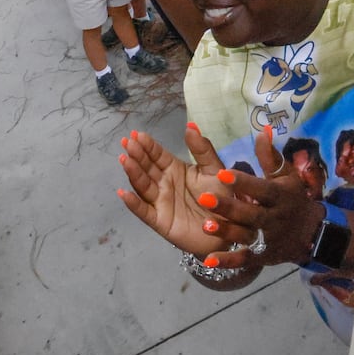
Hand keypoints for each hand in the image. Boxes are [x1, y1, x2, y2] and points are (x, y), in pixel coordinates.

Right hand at [117, 125, 231, 257]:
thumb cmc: (221, 198)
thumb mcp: (214, 170)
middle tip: (127, 142)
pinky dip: (133, 203)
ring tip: (125, 160)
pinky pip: (144, 211)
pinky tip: (123, 193)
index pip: (157, 155)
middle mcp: (163, 184)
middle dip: (137, 155)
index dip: (147, 145)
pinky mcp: (160, 221)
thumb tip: (190, 125)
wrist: (229, 228)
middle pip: (146, 168)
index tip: (137, 134)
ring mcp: (160, 202)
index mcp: (174, 169)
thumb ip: (202, 149)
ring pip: (143, 186)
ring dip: (133, 173)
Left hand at [198, 123, 327, 271]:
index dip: (244, 182)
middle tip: (204, 198)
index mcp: (280, 195)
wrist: (313, 234)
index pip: (262, 188)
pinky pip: (245, 259)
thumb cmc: (293, 199)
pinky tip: (209, 260)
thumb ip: (271, 157)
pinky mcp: (263, 256)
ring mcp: (269, 239)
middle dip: (229, 207)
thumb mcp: (286, 177)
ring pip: (247, 236)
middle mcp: (275, 218)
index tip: (223, 173)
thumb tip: (263, 130)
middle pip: (251, 213)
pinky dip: (228, 261)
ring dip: (226, 232)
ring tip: (205, 225)